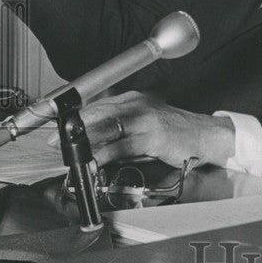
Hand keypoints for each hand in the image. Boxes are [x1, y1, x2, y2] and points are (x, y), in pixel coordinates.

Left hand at [49, 90, 235, 167]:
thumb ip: (120, 132)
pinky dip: (105, 154)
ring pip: (107, 127)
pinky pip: (123, 145)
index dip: (76, 118)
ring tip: (69, 153)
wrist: (206, 135)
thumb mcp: (144, 127)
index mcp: (133, 101)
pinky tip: (94, 162)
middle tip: (55, 141)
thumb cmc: (176, 133)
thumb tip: (94, 145)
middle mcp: (137, 105)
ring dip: (85, 141)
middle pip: (98, 113)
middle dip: (74, 128)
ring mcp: (146, 119)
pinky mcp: (154, 136)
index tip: (58, 129)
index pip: (97, 106)